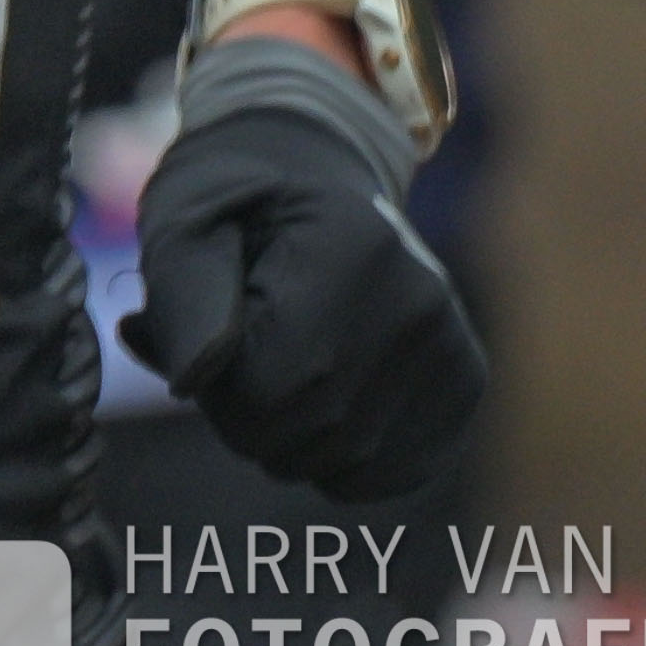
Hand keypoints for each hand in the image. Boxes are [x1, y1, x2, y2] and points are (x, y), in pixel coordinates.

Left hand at [119, 33, 483, 499]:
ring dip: (289, 435)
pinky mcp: (464, 385)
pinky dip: (336, 455)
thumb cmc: (236, 200)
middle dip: (245, 414)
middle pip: (309, 434)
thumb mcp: (185, 219)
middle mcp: (421, 304)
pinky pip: (384, 473)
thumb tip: (194, 378)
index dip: (213, 388)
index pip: (267, 390)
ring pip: (344, 464)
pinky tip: (321, 394)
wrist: (315, 172)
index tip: (206, 340)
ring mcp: (454, 349)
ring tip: (280, 359)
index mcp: (353, 250)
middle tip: (236, 352)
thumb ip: (181, 295)